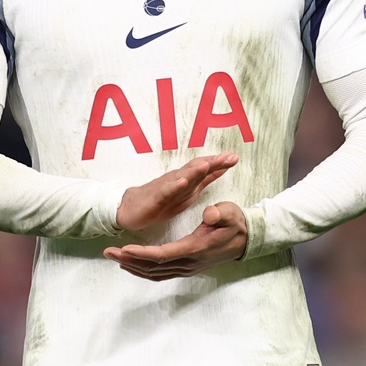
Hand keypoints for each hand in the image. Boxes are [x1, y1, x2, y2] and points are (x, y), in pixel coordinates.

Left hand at [104, 201, 248, 280]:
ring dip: (132, 266)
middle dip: (129, 260)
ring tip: (113, 256)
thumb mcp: (230, 213)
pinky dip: (142, 271)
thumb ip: (220, 214)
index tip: (125, 248)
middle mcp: (188, 263)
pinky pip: (159, 273)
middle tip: (108, 251)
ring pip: (153, 273)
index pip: (163, 254)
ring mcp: (186, 268)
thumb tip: (209, 214)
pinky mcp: (185, 268)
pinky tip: (130, 265)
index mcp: (194, 249)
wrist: (245, 240)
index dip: (142, 253)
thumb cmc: (235, 223)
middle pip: (152, 266)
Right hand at [116, 153, 238, 230]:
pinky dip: (174, 186)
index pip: (205, 168)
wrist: (131, 208)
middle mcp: (178, 179)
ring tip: (207, 164)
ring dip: (195, 170)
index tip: (234, 158)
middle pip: (196, 168)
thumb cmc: (161, 199)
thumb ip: (204, 179)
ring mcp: (166, 187)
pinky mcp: (156, 197)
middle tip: (226, 157)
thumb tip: (221, 168)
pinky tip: (182, 181)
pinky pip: (166, 191)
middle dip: (212, 162)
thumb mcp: (188, 191)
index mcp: (187, 180)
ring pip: (182, 176)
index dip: (219, 163)